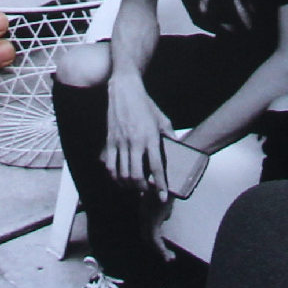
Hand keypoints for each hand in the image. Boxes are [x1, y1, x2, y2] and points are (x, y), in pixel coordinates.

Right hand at [106, 72, 177, 195]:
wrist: (125, 90)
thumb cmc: (145, 105)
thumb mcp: (162, 119)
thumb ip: (170, 136)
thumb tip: (177, 149)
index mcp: (150, 137)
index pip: (156, 167)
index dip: (160, 184)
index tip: (162, 196)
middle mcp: (135, 141)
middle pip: (137, 175)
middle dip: (142, 189)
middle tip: (147, 191)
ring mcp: (121, 142)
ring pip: (122, 173)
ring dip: (129, 185)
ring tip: (134, 187)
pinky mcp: (110, 140)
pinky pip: (110, 165)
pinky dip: (115, 177)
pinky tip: (120, 179)